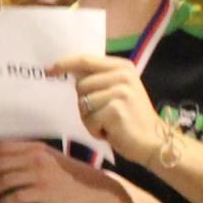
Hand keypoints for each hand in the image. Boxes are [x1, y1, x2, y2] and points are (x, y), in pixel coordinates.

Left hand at [0, 141, 123, 202]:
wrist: (96, 189)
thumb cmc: (72, 174)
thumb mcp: (50, 158)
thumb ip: (30, 156)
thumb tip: (3, 160)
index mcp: (36, 148)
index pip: (3, 147)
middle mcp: (36, 158)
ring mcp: (40, 175)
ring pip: (4, 181)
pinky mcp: (44, 193)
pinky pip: (16, 197)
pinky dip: (4, 202)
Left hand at [51, 52, 168, 166]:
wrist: (154, 142)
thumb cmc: (131, 119)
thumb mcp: (118, 92)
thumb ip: (98, 80)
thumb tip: (67, 72)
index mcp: (122, 67)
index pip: (85, 60)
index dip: (64, 64)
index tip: (48, 70)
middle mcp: (122, 75)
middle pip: (80, 85)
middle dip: (85, 104)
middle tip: (104, 115)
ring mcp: (120, 91)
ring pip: (82, 104)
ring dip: (90, 120)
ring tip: (109, 124)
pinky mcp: (116, 109)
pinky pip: (89, 120)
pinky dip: (95, 130)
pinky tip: (112, 132)